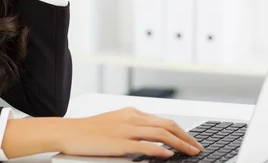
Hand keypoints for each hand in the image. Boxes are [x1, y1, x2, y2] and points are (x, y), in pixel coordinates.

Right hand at [57, 107, 203, 157]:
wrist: (70, 131)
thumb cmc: (89, 130)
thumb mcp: (115, 123)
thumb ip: (133, 127)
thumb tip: (151, 138)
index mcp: (132, 112)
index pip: (163, 120)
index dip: (180, 131)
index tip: (191, 140)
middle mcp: (132, 118)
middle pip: (167, 125)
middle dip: (185, 137)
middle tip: (197, 147)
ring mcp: (126, 129)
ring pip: (160, 134)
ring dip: (179, 143)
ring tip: (191, 152)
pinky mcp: (119, 142)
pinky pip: (144, 145)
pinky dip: (159, 150)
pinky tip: (168, 155)